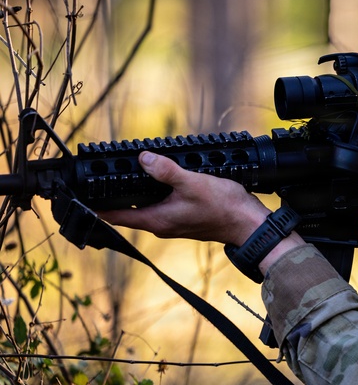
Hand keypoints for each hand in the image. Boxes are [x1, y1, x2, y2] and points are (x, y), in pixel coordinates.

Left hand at [100, 151, 271, 245]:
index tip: (83, 197)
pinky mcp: (185, 220)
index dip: (96, 206)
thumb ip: (165, 171)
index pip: (116, 216)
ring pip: (147, 208)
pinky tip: (164, 182)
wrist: (249, 224)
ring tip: (135, 173)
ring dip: (139, 193)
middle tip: (107, 177)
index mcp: (157, 220)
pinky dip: (157, 195)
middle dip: (117, 195)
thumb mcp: (191, 183)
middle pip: (129, 211)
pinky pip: (163, 207)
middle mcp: (162, 225)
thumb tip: (143, 159)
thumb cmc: (223, 208)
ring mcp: (174, 223)